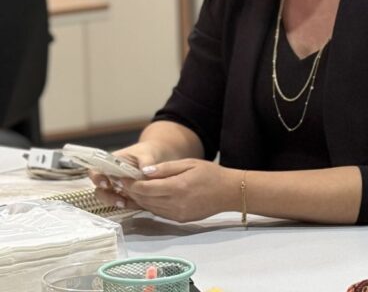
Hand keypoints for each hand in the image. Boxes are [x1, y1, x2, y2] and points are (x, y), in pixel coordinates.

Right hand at [87, 143, 160, 210]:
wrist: (154, 158)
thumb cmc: (145, 153)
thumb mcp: (145, 155)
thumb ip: (145, 163)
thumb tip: (146, 171)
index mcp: (109, 165)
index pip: (96, 172)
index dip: (97, 179)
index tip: (106, 183)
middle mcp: (109, 177)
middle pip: (100, 190)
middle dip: (106, 196)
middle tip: (118, 199)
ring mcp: (116, 187)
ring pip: (109, 198)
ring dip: (115, 202)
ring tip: (124, 203)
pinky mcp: (125, 195)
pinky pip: (122, 202)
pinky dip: (127, 205)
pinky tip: (136, 204)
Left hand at [119, 159, 240, 222]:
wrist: (229, 192)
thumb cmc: (211, 174)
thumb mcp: (189, 164)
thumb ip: (166, 168)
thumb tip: (144, 171)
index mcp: (177, 187)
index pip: (145, 188)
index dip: (130, 183)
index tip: (121, 177)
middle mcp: (175, 204)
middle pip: (144, 199)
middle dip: (131, 191)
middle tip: (121, 182)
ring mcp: (177, 214)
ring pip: (149, 207)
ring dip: (139, 199)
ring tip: (132, 189)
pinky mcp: (180, 219)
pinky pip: (159, 212)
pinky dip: (151, 204)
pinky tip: (149, 197)